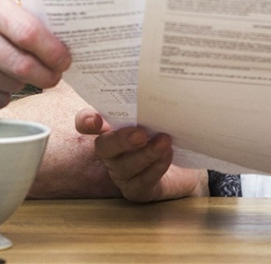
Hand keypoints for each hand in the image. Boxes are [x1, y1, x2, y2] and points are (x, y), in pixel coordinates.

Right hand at [0, 0, 71, 107]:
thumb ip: (20, 16)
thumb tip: (59, 40)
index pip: (28, 32)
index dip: (52, 50)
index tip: (64, 58)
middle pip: (22, 65)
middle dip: (47, 75)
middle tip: (54, 74)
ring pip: (12, 85)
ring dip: (25, 83)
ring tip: (19, 70)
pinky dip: (5, 94)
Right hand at [74, 109, 206, 201]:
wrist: (185, 165)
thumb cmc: (163, 133)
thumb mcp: (156, 115)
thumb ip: (148, 103)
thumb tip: (155, 81)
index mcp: (108, 129)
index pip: (86, 123)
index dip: (86, 121)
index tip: (97, 119)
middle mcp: (110, 152)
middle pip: (104, 147)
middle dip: (121, 140)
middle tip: (141, 133)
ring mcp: (122, 173)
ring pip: (125, 166)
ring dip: (146, 154)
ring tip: (163, 142)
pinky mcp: (137, 190)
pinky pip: (142, 182)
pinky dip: (156, 168)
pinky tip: (167, 155)